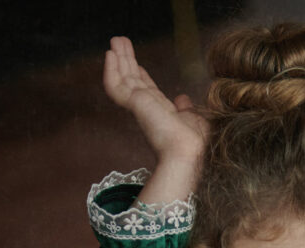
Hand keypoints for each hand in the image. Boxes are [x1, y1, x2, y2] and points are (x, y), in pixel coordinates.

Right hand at [104, 36, 207, 162]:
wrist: (187, 152)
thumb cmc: (194, 142)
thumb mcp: (193, 119)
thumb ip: (186, 108)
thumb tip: (183, 98)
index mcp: (161, 111)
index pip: (147, 89)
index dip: (141, 74)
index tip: (137, 63)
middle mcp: (148, 107)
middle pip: (132, 79)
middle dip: (127, 60)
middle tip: (120, 42)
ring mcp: (139, 106)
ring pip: (122, 79)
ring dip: (118, 58)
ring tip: (114, 39)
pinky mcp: (133, 104)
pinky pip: (116, 86)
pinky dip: (111, 70)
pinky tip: (109, 54)